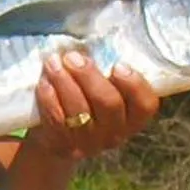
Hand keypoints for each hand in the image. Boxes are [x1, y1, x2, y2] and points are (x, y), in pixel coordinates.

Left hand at [23, 51, 159, 163]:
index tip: (118, 64)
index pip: (145, 105)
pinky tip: (44, 82)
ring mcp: (89, 143)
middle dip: (89, 76)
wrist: (56, 140)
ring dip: (64, 82)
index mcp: (132, 117)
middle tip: (73, 57)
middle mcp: (115, 133)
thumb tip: (87, 43)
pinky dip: (49, 99)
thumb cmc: (84, 102)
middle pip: (109, 104)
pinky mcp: (64, 146)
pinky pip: (57, 120)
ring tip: (53, 62)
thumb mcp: (100, 89)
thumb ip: (103, 73)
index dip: (134, 85)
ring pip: (79, 111)